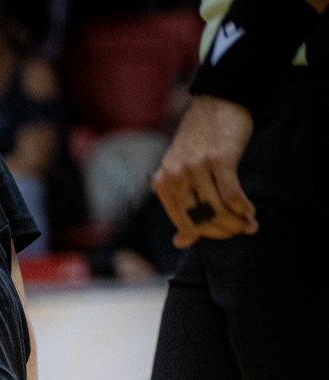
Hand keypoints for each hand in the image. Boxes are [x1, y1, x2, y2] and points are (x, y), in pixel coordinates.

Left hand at [152, 95, 256, 248]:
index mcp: (163, 183)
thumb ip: (180, 205)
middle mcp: (176, 176)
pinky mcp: (219, 158)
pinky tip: (249, 211)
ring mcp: (197, 167)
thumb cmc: (199, 142)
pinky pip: (231, 193)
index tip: (223, 236)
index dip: (205, 234)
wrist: (216, 103)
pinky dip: (242, 206)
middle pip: (200, 218)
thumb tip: (180, 242)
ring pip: (217, 208)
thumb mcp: (180, 173)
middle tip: (241, 231)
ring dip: (237, 221)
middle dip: (223, 230)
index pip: (183, 222)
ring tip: (250, 224)